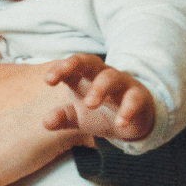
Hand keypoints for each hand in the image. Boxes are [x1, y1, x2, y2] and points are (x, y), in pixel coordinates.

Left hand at [41, 54, 155, 141]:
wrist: (134, 122)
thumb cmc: (102, 112)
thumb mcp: (79, 117)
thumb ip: (63, 117)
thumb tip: (45, 122)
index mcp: (85, 76)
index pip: (71, 66)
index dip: (60, 69)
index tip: (48, 80)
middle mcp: (103, 75)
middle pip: (90, 61)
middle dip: (75, 64)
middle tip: (63, 77)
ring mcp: (122, 84)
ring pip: (111, 77)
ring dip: (99, 88)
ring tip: (90, 104)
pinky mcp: (139, 97)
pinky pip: (134, 99)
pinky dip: (127, 110)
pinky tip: (120, 123)